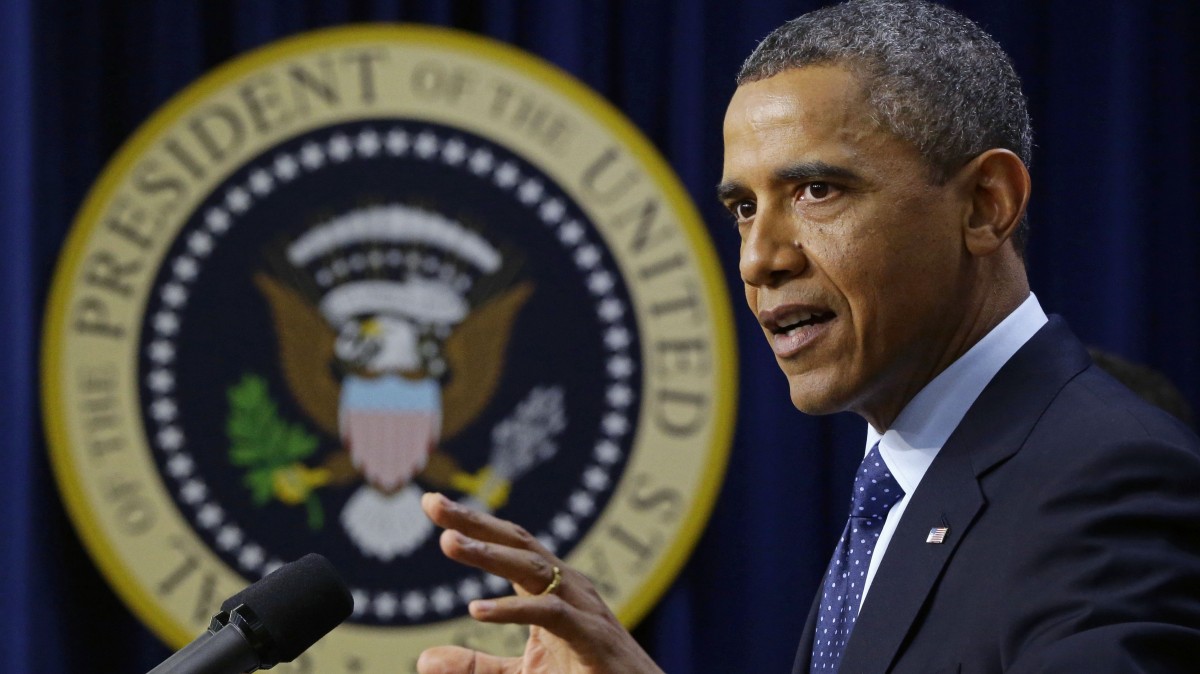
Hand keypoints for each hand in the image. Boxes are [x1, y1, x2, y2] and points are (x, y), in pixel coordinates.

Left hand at [417, 492, 664, 673]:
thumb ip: (475, 666)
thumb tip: (423, 658)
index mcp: (550, 589)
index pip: (508, 545)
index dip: (471, 523)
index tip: (431, 503)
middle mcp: (567, 587)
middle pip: (516, 544)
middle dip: (474, 522)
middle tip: (433, 504)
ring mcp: (582, 608)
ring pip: (531, 569)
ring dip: (488, 554)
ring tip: (449, 543)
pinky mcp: (590, 636)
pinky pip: (549, 614)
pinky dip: (512, 610)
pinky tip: (476, 610)